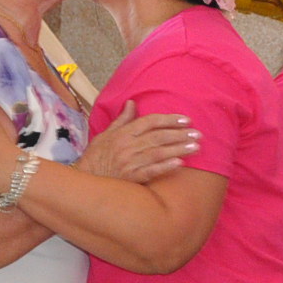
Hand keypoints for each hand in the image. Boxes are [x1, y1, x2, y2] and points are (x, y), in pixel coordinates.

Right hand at [79, 100, 198, 183]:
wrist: (84, 180)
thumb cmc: (96, 157)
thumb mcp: (106, 134)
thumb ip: (122, 119)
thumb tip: (132, 102)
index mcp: (122, 133)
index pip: (150, 122)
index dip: (169, 120)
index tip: (186, 120)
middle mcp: (127, 146)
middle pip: (158, 136)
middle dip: (179, 134)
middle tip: (198, 133)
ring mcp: (129, 162)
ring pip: (158, 153)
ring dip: (178, 149)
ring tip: (196, 147)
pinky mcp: (131, 178)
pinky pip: (151, 171)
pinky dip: (165, 167)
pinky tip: (180, 163)